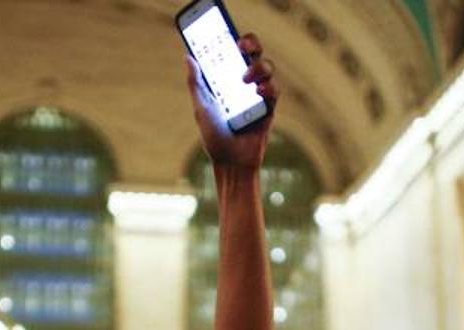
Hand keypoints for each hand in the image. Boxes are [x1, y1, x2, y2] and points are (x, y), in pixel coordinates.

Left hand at [185, 34, 277, 170]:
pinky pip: (274, 90)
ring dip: (259, 67)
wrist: (230, 163)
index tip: (227, 32)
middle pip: (254, 53)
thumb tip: (188, 57)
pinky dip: (268, 87)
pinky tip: (258, 92)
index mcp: (227, 81)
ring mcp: (258, 95)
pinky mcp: (269, 108)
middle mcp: (244, 84)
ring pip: (267, 68)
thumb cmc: (215, 138)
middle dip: (251, 43)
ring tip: (246, 78)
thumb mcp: (201, 108)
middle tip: (241, 45)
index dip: (233, 39)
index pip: (233, 52)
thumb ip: (196, 83)